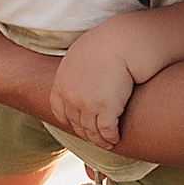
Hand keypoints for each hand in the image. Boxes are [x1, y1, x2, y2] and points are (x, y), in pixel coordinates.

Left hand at [49, 32, 138, 150]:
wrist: (122, 41)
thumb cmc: (108, 43)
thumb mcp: (82, 54)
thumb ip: (77, 68)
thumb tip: (83, 73)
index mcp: (62, 83)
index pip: (60, 111)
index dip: (70, 121)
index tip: (79, 125)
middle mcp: (71, 97)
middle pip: (77, 124)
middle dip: (86, 134)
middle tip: (96, 139)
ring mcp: (88, 105)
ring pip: (91, 131)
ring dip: (100, 139)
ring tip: (107, 142)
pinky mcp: (107, 109)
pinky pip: (107, 130)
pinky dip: (111, 137)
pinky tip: (116, 138)